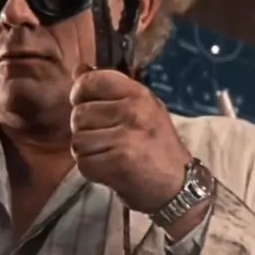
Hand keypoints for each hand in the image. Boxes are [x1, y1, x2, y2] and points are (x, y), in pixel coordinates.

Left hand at [69, 66, 191, 213]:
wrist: (176, 185)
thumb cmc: (154, 143)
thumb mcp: (140, 107)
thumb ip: (109, 88)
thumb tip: (79, 69)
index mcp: (138, 94)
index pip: (91, 80)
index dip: (80, 92)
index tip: (85, 103)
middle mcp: (133, 112)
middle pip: (79, 113)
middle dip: (85, 128)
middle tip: (107, 138)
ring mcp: (126, 137)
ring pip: (78, 139)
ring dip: (88, 150)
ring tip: (109, 153)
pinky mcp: (118, 162)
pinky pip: (83, 160)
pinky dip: (91, 167)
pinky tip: (109, 167)